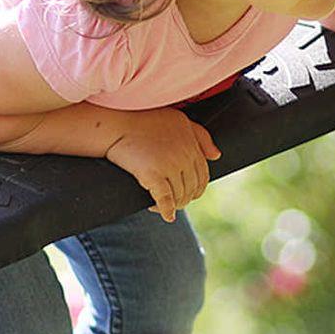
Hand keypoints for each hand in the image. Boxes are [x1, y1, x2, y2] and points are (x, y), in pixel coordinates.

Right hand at [105, 108, 222, 222]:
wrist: (117, 121)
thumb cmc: (145, 119)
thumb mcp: (179, 120)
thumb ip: (201, 136)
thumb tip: (217, 156)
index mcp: (192, 145)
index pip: (202, 176)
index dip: (195, 189)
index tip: (186, 194)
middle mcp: (184, 156)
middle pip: (191, 188)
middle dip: (184, 199)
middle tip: (171, 202)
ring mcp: (169, 165)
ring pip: (179, 196)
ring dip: (173, 206)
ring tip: (160, 206)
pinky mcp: (153, 174)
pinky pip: (165, 199)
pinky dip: (166, 211)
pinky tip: (165, 215)